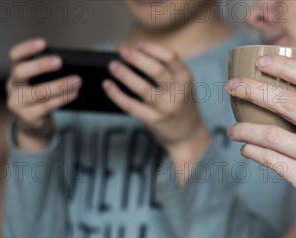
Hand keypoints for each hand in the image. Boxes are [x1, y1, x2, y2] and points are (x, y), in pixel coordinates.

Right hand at [6, 38, 81, 150]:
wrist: (32, 125)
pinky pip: (46, 107)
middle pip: (21, 72)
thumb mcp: (38, 82)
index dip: (26, 48)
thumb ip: (46, 73)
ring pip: (38, 92)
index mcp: (16, 72)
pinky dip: (62, 99)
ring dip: (59, 85)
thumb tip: (71, 63)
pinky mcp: (27, 117)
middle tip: (59, 61)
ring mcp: (17, 103)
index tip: (43, 42)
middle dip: (40, 65)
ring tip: (77, 80)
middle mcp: (13, 86)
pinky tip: (73, 94)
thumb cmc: (40, 97)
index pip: (15, 56)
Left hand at [103, 42, 208, 164]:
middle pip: (156, 70)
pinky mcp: (153, 120)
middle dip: (137, 59)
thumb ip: (169, 70)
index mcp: (186, 79)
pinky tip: (108, 85)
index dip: (152, 49)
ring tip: (113, 66)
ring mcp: (165, 108)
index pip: (171, 57)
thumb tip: (137, 53)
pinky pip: (131, 106)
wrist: (188, 135)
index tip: (139, 45)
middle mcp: (177, 93)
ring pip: (142, 88)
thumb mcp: (184, 85)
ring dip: (124, 74)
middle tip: (123, 52)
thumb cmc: (182, 105)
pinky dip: (116, 94)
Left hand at [226, 55, 295, 237]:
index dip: (287, 67)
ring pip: (273, 134)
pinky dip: (254, 152)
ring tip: (233, 129)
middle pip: (288, 101)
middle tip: (232, 87)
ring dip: (246, 129)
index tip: (262, 62)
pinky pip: (273, 160)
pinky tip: (246, 149)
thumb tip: (292, 106)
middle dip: (253, 90)